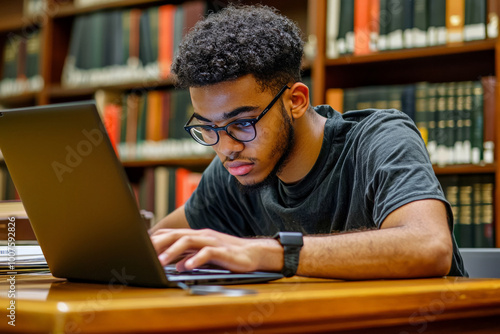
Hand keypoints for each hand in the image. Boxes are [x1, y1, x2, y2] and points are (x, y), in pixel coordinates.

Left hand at [150, 228, 281, 272]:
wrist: (253, 253)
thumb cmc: (228, 255)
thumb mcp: (205, 256)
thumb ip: (190, 257)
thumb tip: (175, 265)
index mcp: (196, 235)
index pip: (171, 234)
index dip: (155, 239)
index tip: (139, 246)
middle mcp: (202, 235)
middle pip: (176, 235)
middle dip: (158, 244)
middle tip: (143, 252)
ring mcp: (212, 241)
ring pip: (188, 241)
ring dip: (172, 251)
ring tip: (160, 262)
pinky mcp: (222, 250)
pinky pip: (207, 253)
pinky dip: (196, 259)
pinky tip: (187, 267)